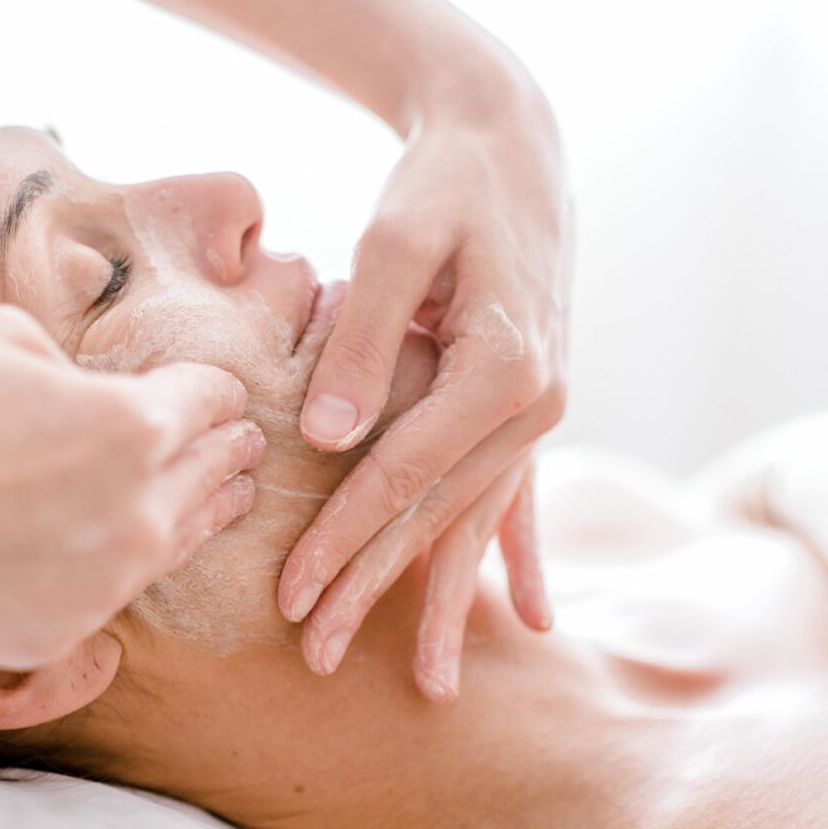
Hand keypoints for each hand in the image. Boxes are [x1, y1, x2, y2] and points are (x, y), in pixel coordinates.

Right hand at [0, 306, 263, 668]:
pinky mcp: (58, 638)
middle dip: (228, 450)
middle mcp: (137, 516)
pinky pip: (111, 591)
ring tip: (222, 497)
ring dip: (200, 511)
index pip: (210, 403)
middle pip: (213, 474)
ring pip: (177, 542)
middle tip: (247, 443)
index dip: (218, 391)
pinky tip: (114, 546)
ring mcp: (102, 589)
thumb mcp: (2, 340)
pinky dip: (118, 562)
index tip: (224, 393)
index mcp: (134, 427)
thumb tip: (96, 395)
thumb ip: (78, 369)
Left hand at [279, 84, 571, 698]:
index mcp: (502, 368)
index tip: (290, 593)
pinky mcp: (527, 402)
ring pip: (476, 521)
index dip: (343, 539)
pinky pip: (517, 495)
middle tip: (315, 654)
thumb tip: (330, 438)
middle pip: (438, 517)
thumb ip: (366, 341)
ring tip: (427, 682)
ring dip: (443, 598)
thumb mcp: (396, 241)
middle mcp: (534, 402)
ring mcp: (538, 408)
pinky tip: (535, 616)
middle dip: (374, 588)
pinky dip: (519, 555)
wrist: (510, 146)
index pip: (403, 476)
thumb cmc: (443, 184)